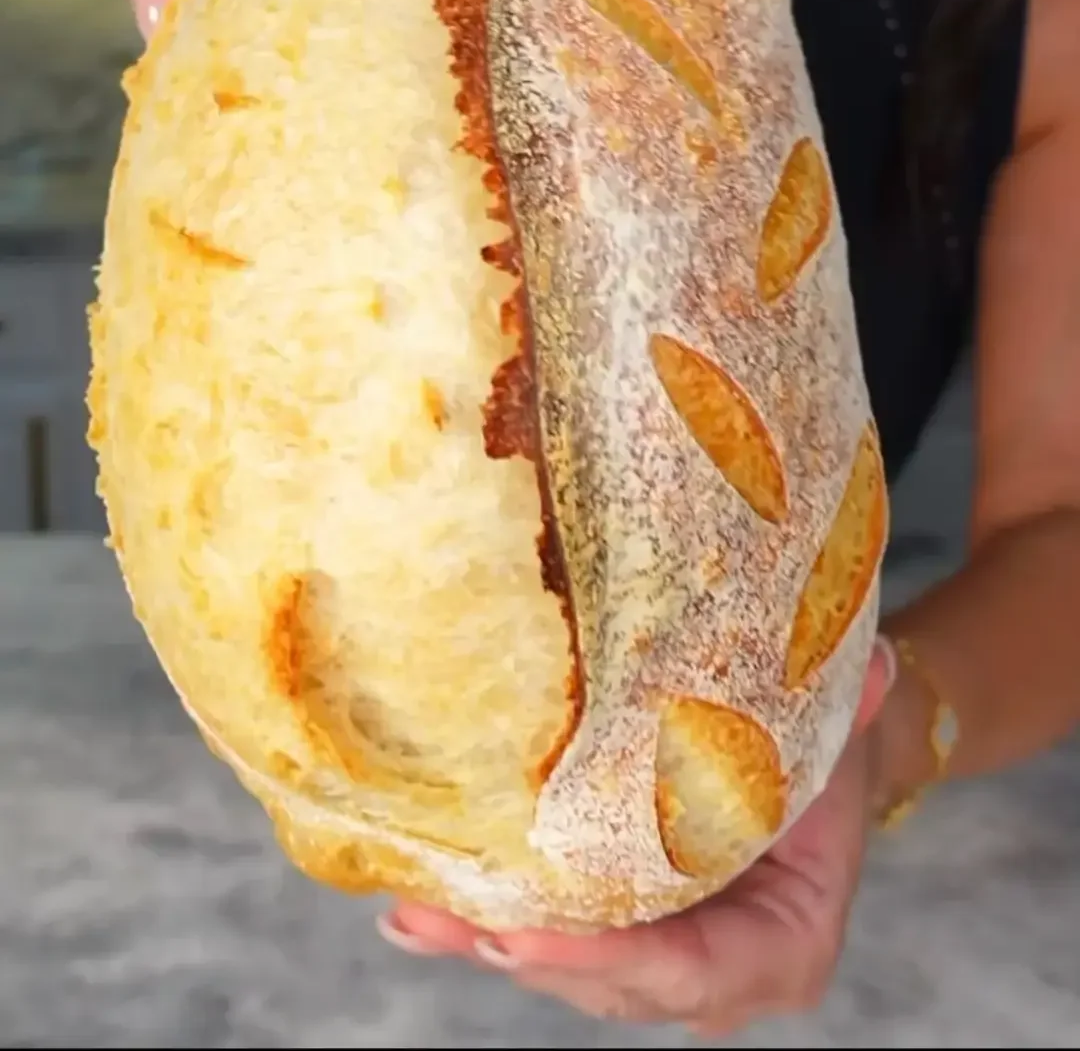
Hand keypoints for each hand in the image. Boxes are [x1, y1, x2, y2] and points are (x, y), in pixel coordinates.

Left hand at [377, 639, 896, 1035]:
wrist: (831, 759)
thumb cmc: (835, 747)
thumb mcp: (846, 728)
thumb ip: (857, 707)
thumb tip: (876, 665)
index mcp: (786, 942)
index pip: (692, 972)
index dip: (607, 962)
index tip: (525, 935)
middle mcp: (722, 971)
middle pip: (615, 982)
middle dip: (529, 952)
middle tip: (450, 917)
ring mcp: (669, 958)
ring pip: (574, 969)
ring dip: (491, 939)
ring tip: (417, 911)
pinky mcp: (627, 933)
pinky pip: (559, 938)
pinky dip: (494, 921)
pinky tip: (422, 908)